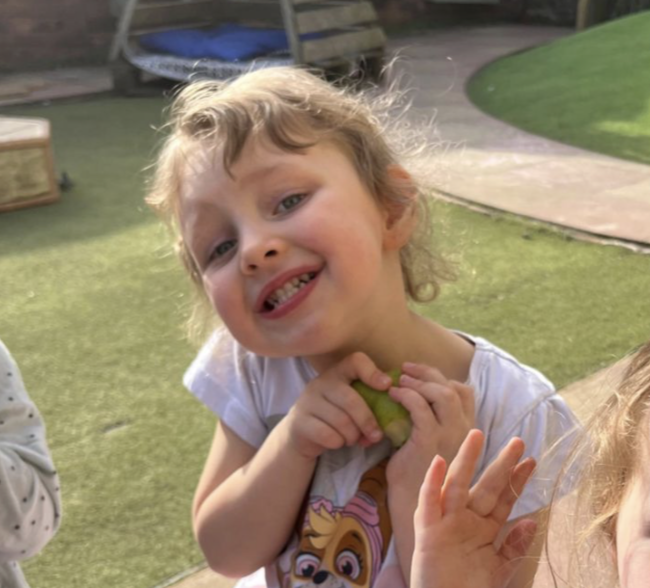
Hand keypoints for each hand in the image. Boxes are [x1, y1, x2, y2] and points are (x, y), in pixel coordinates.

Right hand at [283, 352, 387, 459]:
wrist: (302, 433)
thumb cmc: (335, 415)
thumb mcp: (351, 402)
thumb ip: (370, 400)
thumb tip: (397, 408)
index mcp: (337, 373)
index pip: (355, 361)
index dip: (372, 372)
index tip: (386, 386)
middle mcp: (321, 383)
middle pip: (351, 400)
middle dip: (367, 421)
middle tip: (377, 435)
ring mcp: (307, 401)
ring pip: (341, 421)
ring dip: (353, 435)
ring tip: (353, 438)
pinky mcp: (300, 422)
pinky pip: (328, 435)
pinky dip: (338, 443)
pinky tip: (337, 442)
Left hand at [386, 363, 474, 496]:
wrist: (410, 501)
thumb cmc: (415, 472)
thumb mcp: (429, 442)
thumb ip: (430, 421)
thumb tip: (411, 396)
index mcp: (465, 431)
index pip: (465, 393)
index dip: (443, 378)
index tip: (422, 376)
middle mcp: (463, 431)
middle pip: (454, 388)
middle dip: (429, 373)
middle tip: (407, 368)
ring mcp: (449, 436)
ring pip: (443, 394)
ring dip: (420, 381)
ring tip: (400, 379)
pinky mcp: (429, 440)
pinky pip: (420, 407)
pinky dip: (406, 395)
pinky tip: (393, 394)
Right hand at [411, 429, 536, 587]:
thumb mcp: (498, 570)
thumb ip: (513, 546)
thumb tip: (532, 522)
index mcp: (482, 529)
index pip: (503, 499)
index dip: (517, 481)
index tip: (531, 461)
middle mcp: (464, 521)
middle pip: (485, 487)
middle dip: (501, 465)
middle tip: (518, 441)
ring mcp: (445, 523)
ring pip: (457, 485)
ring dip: (466, 461)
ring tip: (477, 435)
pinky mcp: (427, 531)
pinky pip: (429, 503)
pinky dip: (432, 483)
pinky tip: (439, 463)